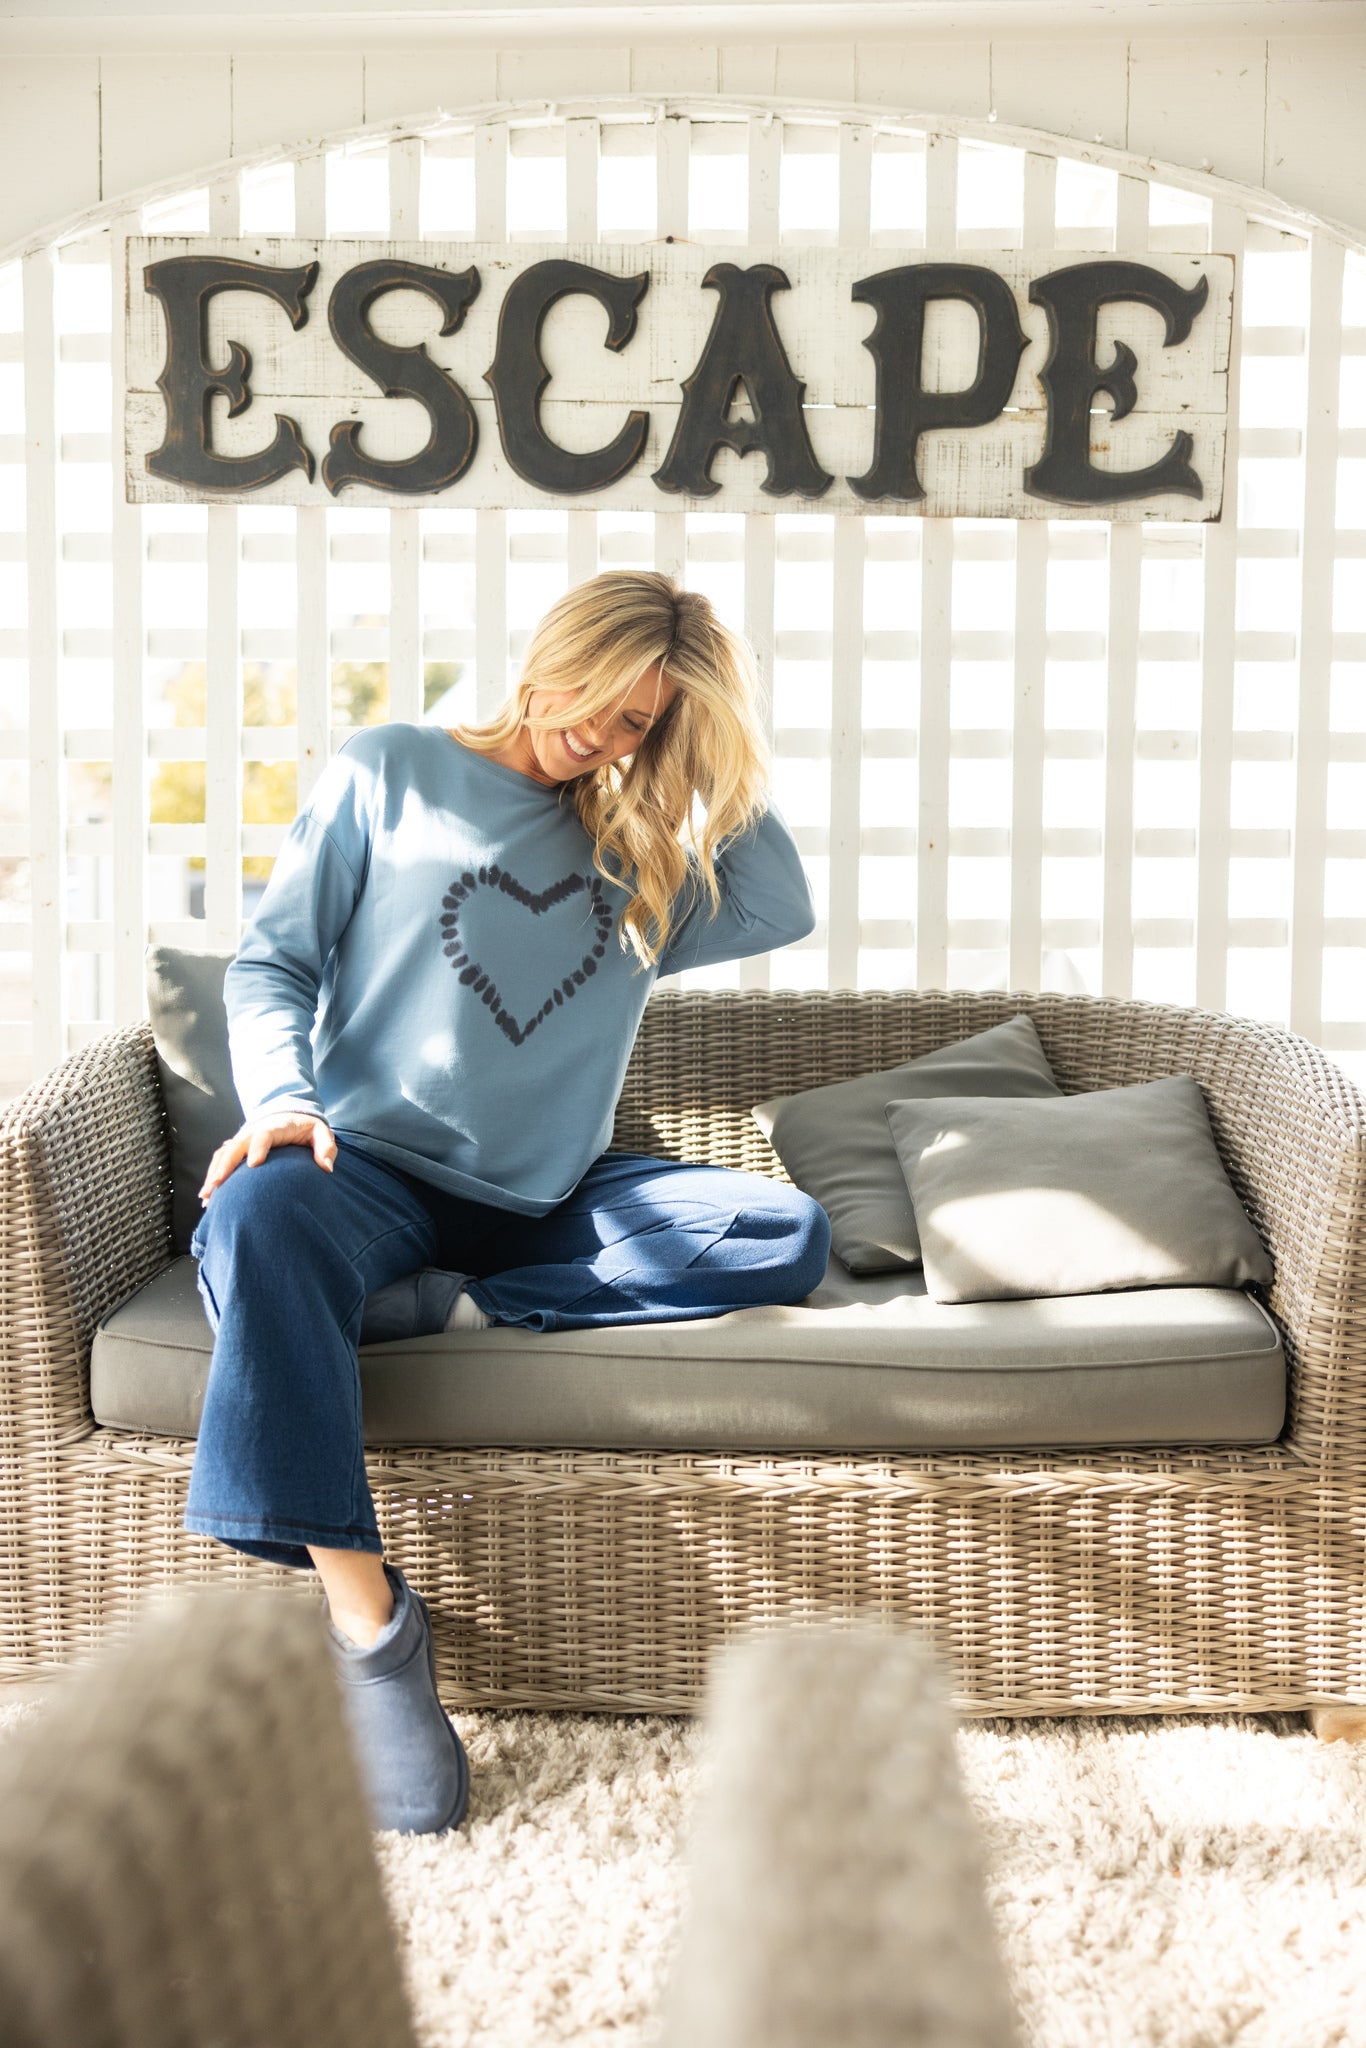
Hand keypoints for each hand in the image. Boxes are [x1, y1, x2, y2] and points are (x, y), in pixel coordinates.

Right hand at [198, 1113, 336, 1202]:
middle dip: (226, 1165)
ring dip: (214, 1173)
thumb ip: (326, 1147)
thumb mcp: (321, 1132)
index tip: (254, 1164)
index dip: (258, 1148)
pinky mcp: (237, 1147)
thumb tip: (326, 1168)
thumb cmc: (306, 1127)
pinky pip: (221, 1159)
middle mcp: (253, 1131)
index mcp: (275, 1126)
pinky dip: (212, 1175)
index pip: (264, 1135)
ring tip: (207, 1196)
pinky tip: (207, 1195)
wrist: (289, 1113)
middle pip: (236, 1147)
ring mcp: (243, 1139)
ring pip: (224, 1154)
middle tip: (218, 1185)